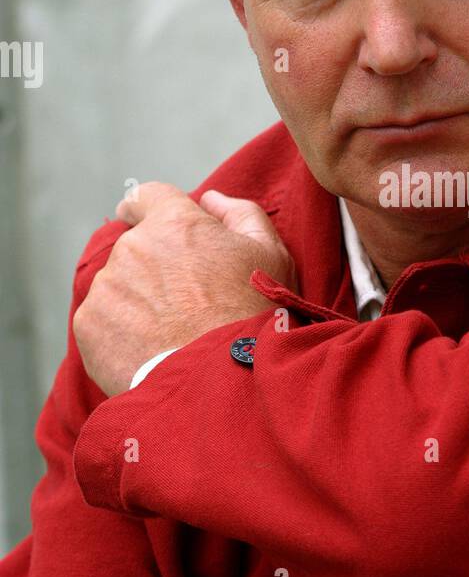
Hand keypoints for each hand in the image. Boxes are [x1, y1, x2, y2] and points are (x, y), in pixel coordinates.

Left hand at [72, 182, 294, 395]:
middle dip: (154, 267)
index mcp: (174, 223)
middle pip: (136, 248)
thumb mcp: (270, 255)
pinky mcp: (89, 324)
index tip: (141, 217)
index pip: (146, 196)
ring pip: (118, 286)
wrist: (221, 380)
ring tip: (172, 334)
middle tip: (185, 302)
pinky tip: (153, 351)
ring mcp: (107, 286)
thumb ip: (241, 214)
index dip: (146, 207)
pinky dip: (122, 333)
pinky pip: (103, 321)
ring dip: (138, 301)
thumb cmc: (252, 315)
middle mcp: (133, 247)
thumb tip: (210, 199)